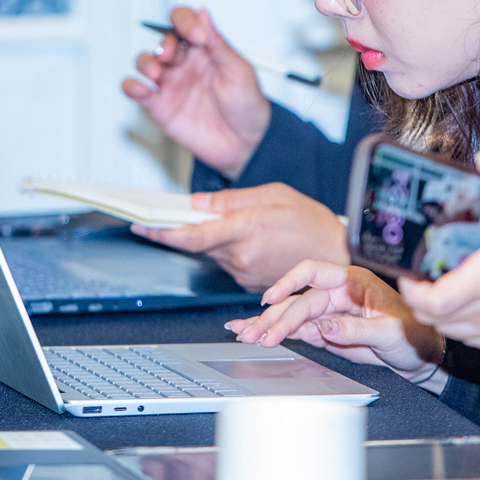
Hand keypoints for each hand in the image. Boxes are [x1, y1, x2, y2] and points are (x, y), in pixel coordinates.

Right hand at [121, 6, 271, 177]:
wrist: (245, 144)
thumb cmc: (247, 106)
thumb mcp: (239, 70)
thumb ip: (218, 43)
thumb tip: (203, 13)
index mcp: (204, 49)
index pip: (185, 22)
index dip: (185, 21)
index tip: (196, 36)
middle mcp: (185, 63)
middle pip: (163, 40)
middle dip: (165, 44)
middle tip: (172, 55)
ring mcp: (171, 83)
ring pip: (145, 61)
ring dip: (146, 62)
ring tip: (157, 73)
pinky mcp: (160, 106)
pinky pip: (137, 91)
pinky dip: (131, 86)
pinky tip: (139, 88)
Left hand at [134, 183, 345, 289]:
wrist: (338, 256)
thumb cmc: (311, 222)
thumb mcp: (274, 195)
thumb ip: (231, 199)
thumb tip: (198, 202)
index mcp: (245, 230)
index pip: (191, 235)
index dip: (162, 232)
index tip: (141, 226)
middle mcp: (241, 257)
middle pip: (198, 244)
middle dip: (187, 230)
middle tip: (178, 215)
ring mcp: (244, 274)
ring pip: (214, 254)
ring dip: (215, 240)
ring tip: (243, 226)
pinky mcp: (249, 285)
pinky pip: (230, 264)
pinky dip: (231, 251)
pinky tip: (254, 241)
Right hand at [225, 261, 442, 381]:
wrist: (423, 356)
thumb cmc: (416, 336)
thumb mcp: (391, 333)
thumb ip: (357, 329)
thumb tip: (325, 326)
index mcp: (354, 282)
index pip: (313, 272)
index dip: (289, 282)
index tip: (271, 297)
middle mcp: (338, 293)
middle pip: (297, 300)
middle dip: (273, 317)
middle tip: (253, 334)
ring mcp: (330, 313)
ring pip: (292, 316)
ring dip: (268, 325)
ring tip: (244, 335)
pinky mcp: (327, 331)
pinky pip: (297, 330)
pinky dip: (277, 332)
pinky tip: (257, 333)